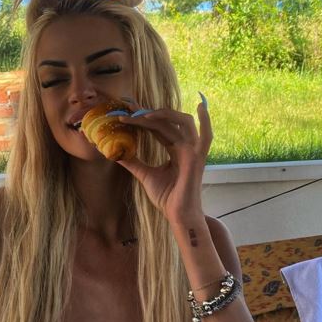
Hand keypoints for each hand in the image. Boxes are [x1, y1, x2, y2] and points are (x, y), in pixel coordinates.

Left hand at [117, 93, 211, 224]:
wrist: (178, 215)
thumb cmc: (167, 197)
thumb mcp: (145, 176)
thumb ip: (133, 162)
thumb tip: (115, 154)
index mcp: (174, 148)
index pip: (157, 127)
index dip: (142, 118)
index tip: (124, 112)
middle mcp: (184, 145)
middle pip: (165, 122)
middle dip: (146, 113)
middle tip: (127, 108)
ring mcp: (192, 149)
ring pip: (180, 122)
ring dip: (162, 114)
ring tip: (142, 114)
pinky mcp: (198, 157)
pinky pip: (205, 136)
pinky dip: (206, 121)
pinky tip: (200, 107)